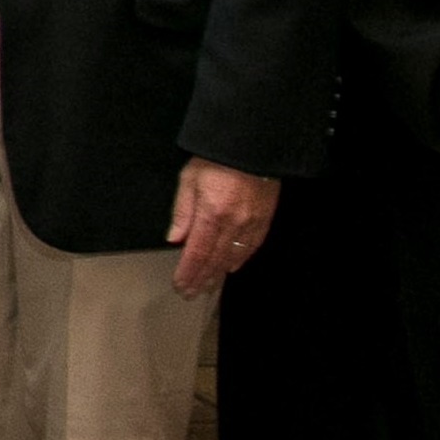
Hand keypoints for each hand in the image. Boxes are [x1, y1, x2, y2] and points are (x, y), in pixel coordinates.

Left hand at [166, 157, 277, 295]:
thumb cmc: (216, 158)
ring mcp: (251, 223)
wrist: (252, 146)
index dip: (188, 273)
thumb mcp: (189, 179)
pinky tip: (231, 267)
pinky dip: (240, 260)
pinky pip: (251, 246)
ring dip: (218, 274)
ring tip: (207, 286)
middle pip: (214, 260)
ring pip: (234, 257)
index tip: (180, 286)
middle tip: (190, 293)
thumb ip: (182, 211)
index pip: (196, 253)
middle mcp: (232, 223)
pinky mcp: (264, 219)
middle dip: (201, 279)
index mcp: (210, 213)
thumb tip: (175, 238)